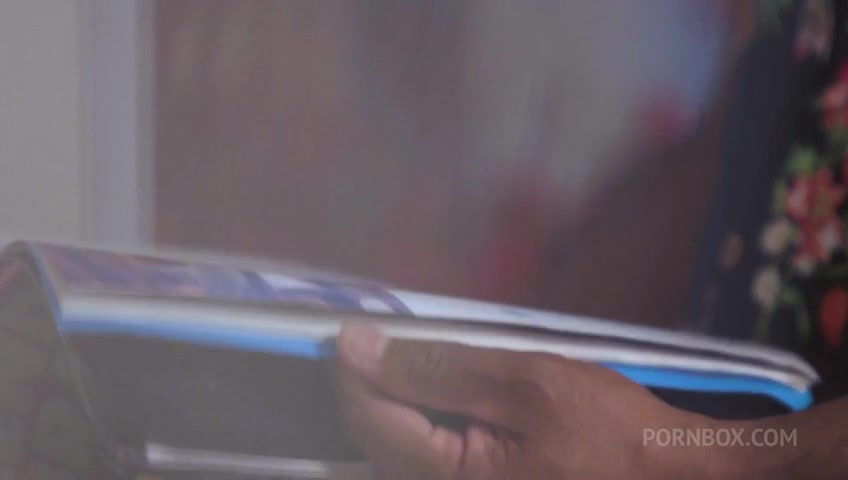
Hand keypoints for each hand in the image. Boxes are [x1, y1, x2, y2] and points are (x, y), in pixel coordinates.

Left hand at [334, 324, 712, 478]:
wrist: (669, 474)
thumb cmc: (608, 427)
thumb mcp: (525, 382)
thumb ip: (438, 368)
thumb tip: (362, 348)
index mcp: (453, 478)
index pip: (371, 420)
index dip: (352, 370)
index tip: (347, 329)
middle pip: (376, 439)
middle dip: (370, 386)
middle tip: (379, 340)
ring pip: (398, 448)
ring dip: (396, 401)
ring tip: (409, 361)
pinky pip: (428, 456)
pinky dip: (423, 419)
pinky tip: (440, 394)